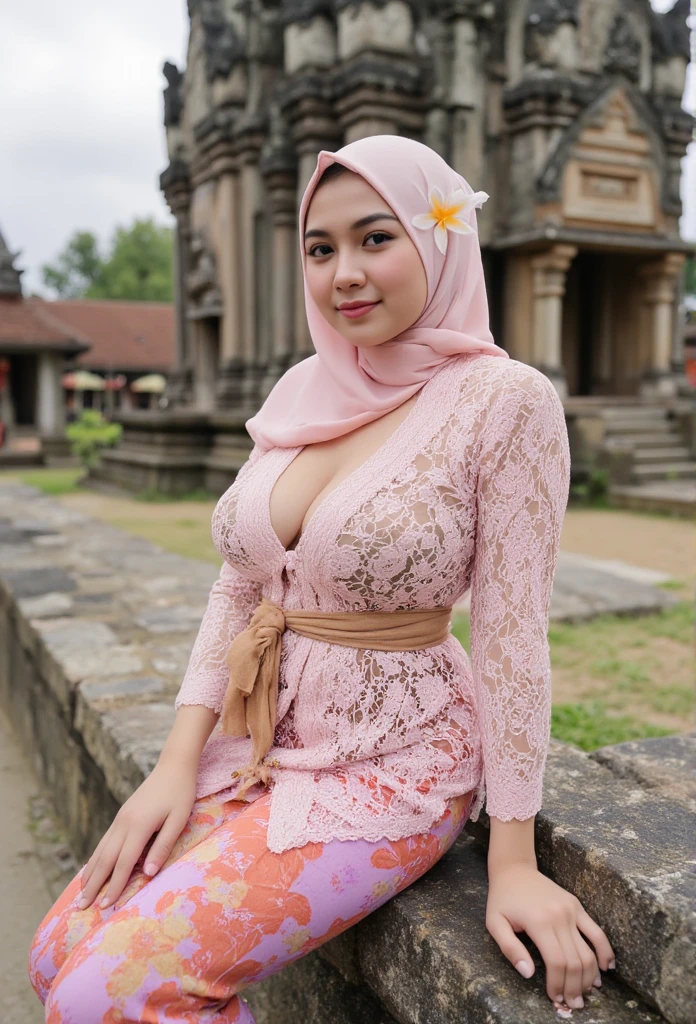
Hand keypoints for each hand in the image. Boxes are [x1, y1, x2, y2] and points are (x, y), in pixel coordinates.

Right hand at [78, 759, 196, 910]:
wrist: (173, 766)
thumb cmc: (180, 794)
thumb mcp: (178, 820)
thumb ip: (163, 846)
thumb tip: (148, 874)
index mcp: (138, 826)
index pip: (124, 863)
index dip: (114, 886)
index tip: (105, 907)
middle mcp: (124, 823)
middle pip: (105, 859)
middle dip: (93, 885)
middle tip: (82, 907)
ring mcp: (120, 819)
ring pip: (100, 850)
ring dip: (90, 873)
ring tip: (81, 893)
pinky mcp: (121, 816)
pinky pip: (104, 841)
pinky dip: (95, 858)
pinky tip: (91, 868)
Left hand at [485, 863, 615, 1009]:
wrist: (515, 869)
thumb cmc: (502, 898)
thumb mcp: (495, 923)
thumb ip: (510, 949)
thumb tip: (528, 973)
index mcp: (538, 922)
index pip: (556, 962)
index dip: (558, 984)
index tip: (555, 998)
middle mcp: (559, 916)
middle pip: (575, 960)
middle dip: (575, 987)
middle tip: (573, 1003)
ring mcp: (571, 910)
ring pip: (589, 950)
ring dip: (590, 976)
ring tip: (586, 993)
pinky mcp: (577, 905)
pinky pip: (596, 931)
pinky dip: (605, 951)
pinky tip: (606, 968)